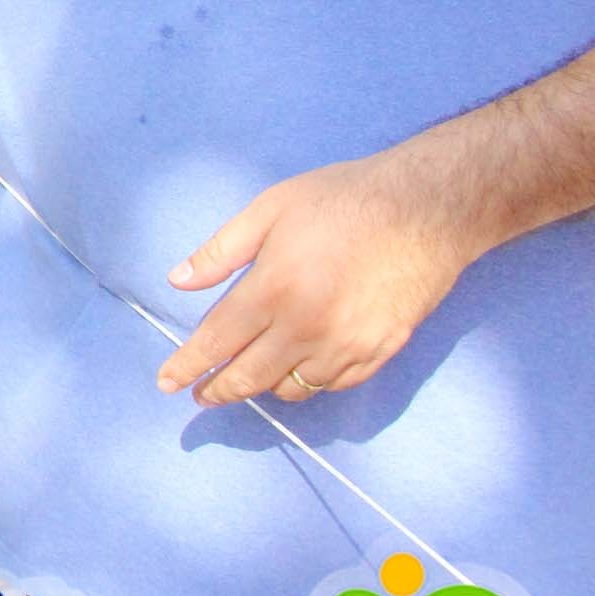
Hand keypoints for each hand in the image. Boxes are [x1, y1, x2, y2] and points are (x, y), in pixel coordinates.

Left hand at [155, 149, 479, 405]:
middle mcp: (307, 327)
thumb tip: (177, 281)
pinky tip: (295, 370)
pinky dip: (307, 383)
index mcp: (273, 290)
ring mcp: (347, 345)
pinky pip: (332, 385)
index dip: (188, 366)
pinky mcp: (380, 352)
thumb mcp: (269, 209)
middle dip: (218, 391)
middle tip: (199, 395)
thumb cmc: (343, 200)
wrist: (429, 209)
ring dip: (262, 387)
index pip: (217, 342)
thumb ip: (220, 252)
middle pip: (250, 377)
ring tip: (246, 378)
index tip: (167, 382)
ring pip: (291, 389)